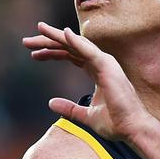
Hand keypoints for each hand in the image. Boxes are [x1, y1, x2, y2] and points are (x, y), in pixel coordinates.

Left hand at [23, 22, 153, 140]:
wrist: (132, 129)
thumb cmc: (116, 122)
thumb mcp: (86, 115)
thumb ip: (69, 108)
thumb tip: (50, 103)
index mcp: (98, 73)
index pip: (73, 56)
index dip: (53, 53)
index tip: (34, 55)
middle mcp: (102, 65)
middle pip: (72, 47)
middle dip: (49, 42)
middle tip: (27, 42)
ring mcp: (106, 64)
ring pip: (78, 45)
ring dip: (58, 36)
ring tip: (39, 29)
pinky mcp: (108, 67)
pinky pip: (89, 51)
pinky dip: (77, 41)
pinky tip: (63, 33)